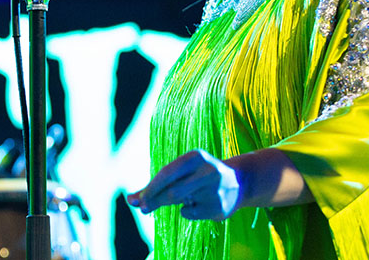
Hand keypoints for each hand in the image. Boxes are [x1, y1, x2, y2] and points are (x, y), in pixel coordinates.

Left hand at [126, 149, 240, 220]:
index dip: (151, 187)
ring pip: (180, 202)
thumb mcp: (181, 172)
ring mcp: (214, 190)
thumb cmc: (199, 175)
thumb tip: (130, 200)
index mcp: (195, 157)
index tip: (137, 200)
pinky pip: (191, 213)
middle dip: (154, 200)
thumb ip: (155, 186)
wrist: (239, 182)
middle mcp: (207, 171)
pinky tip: (198, 203)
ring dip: (171, 203)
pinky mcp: (219, 206)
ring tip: (179, 199)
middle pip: (172, 191)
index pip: (167, 173)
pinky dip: (187, 211)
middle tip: (143, 208)